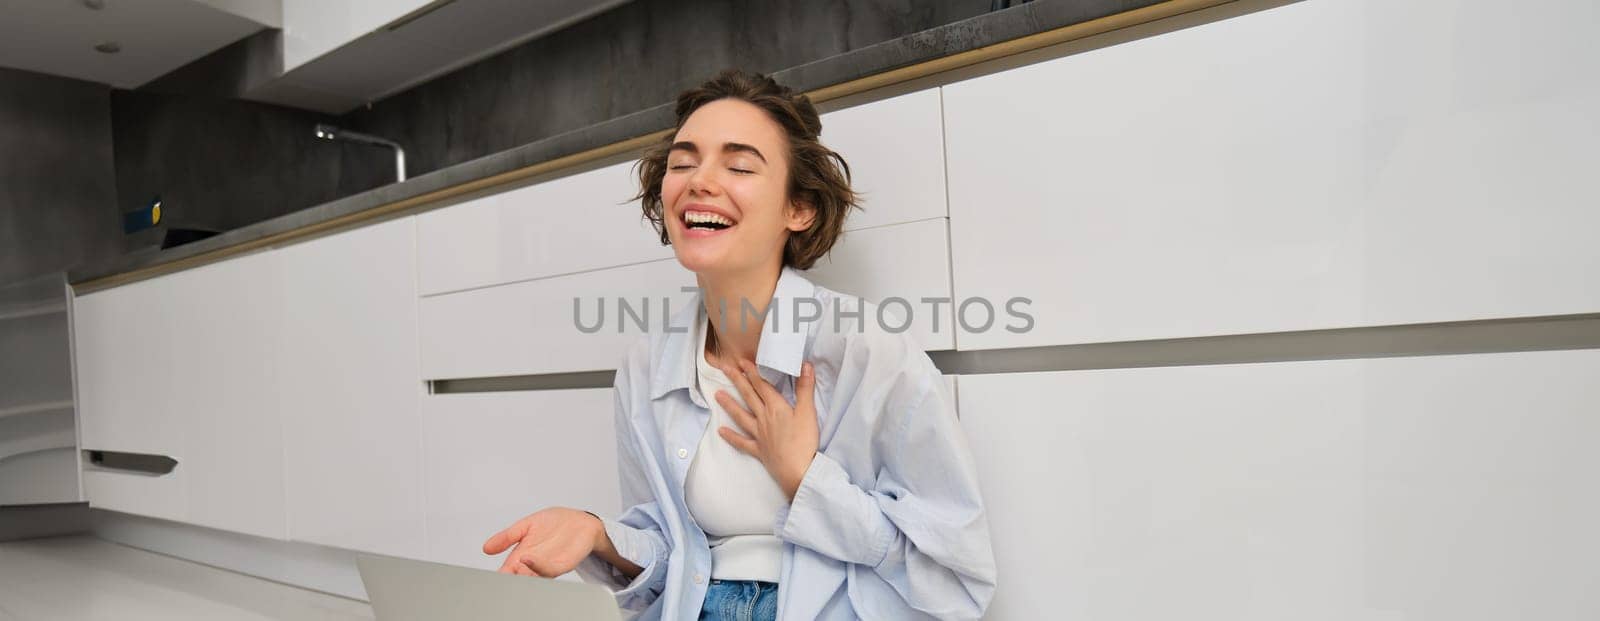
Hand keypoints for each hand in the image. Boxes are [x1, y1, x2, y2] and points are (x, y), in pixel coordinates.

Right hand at [481, 507, 602, 576]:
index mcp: (523, 556)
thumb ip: (508, 537)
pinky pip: (549, 570)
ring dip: (520, 576)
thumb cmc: (555, 523)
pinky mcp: (563, 564)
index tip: (486, 578)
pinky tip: (526, 559)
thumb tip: (486, 548)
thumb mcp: (526, 525)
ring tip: (508, 571)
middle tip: (496, 579)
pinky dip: (537, 567)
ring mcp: (549, 566)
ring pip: (532, 577)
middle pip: (518, 578)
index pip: (506, 571)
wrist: (581, 521)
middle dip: (508, 580)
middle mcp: (535, 564)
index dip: (498, 575)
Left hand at [714, 359, 819, 500]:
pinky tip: (721, 431)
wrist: (798, 471)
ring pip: (741, 416)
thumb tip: (805, 365)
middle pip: (749, 396)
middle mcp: (764, 418)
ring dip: (729, 404)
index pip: (762, 386)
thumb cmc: (805, 441)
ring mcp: (759, 435)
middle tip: (724, 368)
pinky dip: (731, 437)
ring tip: (717, 395)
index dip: (752, 372)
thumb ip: (806, 388)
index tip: (741, 361)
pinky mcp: (759, 450)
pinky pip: (742, 442)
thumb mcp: (808, 412)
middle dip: (737, 381)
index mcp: (776, 408)